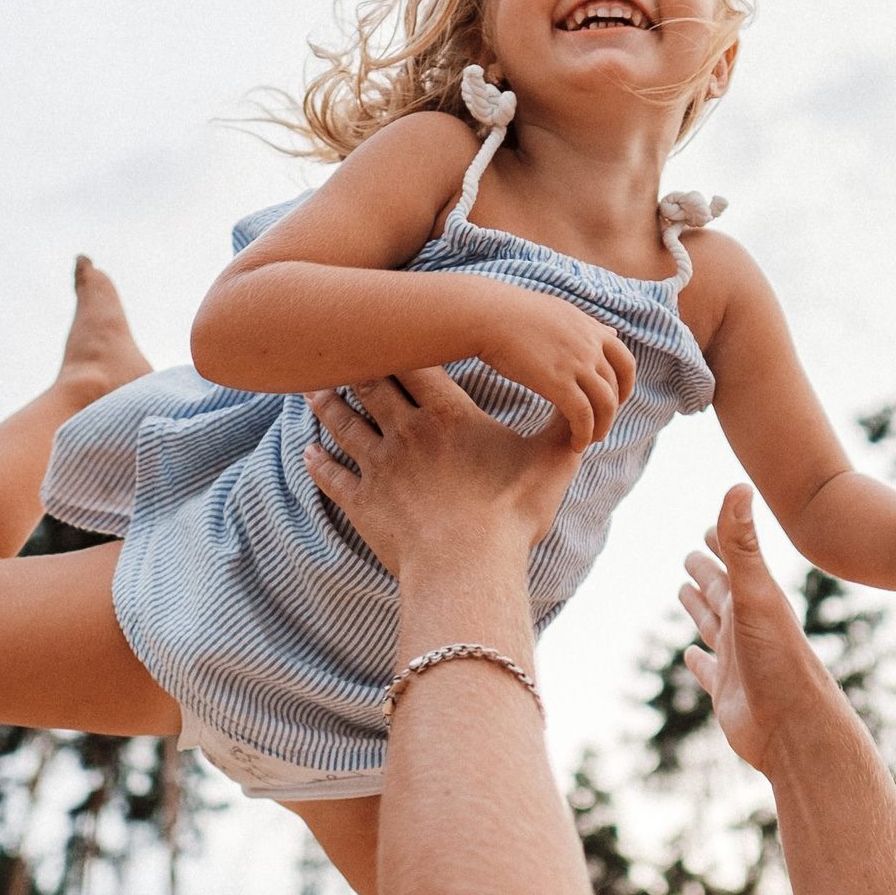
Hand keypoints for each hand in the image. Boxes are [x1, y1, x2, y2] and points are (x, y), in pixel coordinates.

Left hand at [304, 370, 583, 576]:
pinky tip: (308, 452)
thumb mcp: (550, 467)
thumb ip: (565, 434)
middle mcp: (406, 432)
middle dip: (357, 365)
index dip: (402, 343)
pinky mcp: (362, 504)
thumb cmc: (509, 517)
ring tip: (314, 389)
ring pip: (343, 424)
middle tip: (341, 347)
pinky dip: (317, 462)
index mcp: (448, 415)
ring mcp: (379, 467)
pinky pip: (332, 476)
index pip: (418, 364)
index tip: (389, 325)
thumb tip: (587, 414)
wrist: (466, 568)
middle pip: (372, 386)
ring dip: (327, 405)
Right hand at [476, 287, 637, 446]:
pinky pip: (583, 416)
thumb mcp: (562, 313)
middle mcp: (591, 347)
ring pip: (605, 405)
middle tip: (599, 426)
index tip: (615, 400)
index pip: (626, 363)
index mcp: (592, 330)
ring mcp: (577, 365)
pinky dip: (584, 433)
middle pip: (616, 387)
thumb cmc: (515, 314)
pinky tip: (575, 443)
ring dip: (601, 428)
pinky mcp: (559, 383)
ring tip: (588, 440)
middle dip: (611, 411)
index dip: (625, 386)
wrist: (489, 316)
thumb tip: (612, 332)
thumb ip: (589, 327)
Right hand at [677, 486, 849, 776]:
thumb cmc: (781, 660)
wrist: (797, 729)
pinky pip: (708, 671)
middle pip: (719, 591)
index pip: (731, 560)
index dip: (720, 540)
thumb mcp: (756, 595)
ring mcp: (738, 659)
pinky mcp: (727, 693)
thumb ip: (743, 545)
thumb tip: (737, 485)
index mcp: (754, 600)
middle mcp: (747, 626)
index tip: (708, 523)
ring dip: (699, 609)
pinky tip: (693, 657)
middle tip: (690, 554)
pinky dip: (699, 662)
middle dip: (705, 572)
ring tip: (684, 593)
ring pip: (713, 626)